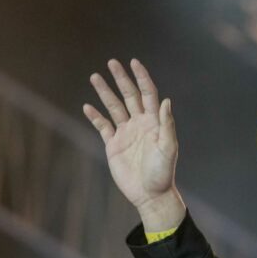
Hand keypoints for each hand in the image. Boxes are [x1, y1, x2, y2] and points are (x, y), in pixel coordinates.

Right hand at [83, 59, 184, 230]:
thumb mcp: (168, 149)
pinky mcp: (114, 145)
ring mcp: (126, 134)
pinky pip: (103, 126)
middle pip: (129, 96)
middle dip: (121, 79)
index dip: (142, 78)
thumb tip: (166, 101)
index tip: (134, 62)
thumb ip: (167, 125)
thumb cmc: (163, 173)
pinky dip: (95, 116)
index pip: (148, 94)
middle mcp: (140, 124)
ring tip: (95, 76)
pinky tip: (88, 106)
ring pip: (114, 107)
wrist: (150, 195)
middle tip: (112, 62)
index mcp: (154, 123)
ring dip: (105, 93)